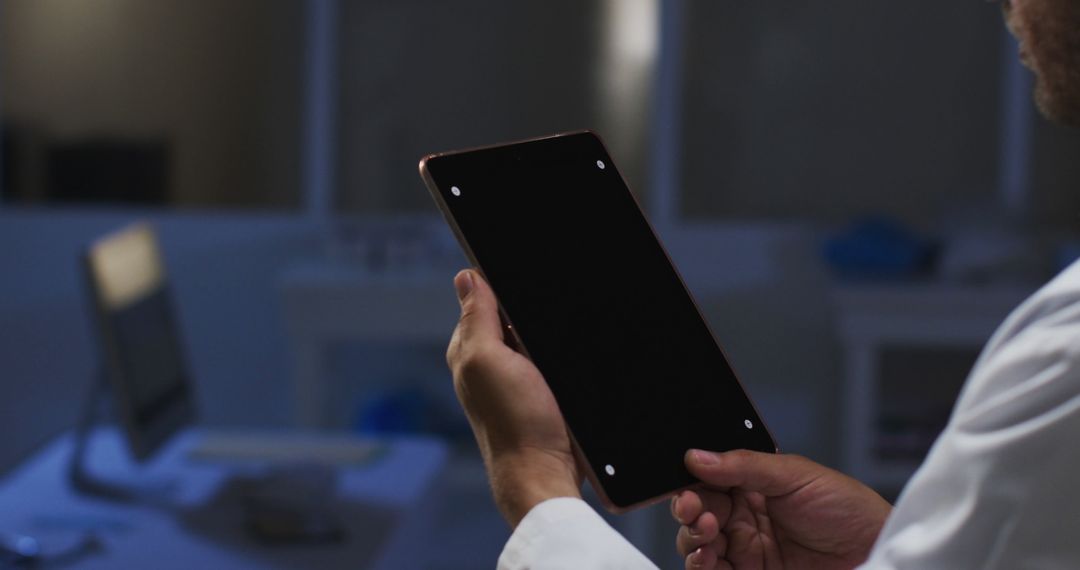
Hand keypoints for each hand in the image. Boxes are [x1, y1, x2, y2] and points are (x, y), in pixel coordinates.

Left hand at [447, 269, 581, 526]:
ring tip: (554, 347)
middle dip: (527, 310)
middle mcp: (488, 362)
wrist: (547, 473)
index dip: (501, 287)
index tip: (524, 281)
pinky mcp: (542, 393)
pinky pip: (549, 359)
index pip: (482, 298)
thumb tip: (465, 276)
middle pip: (511, 316)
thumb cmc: (515, 421)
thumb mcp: (488, 360)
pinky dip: (558, 353)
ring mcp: (516, 379)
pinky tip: (566, 356)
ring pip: (533, 336)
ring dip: (547, 333)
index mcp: (468, 349)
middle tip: (544, 320)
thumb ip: (476, 318)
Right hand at [672, 450, 891, 569]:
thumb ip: (745, 464)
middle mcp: (743, 516)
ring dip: (691, 538)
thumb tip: (697, 456)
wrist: (875, 552)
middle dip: (687, 509)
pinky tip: (707, 558)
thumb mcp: (796, 475)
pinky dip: (700, 565)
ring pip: (696, 544)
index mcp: (752, 484)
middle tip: (693, 509)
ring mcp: (745, 549)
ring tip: (706, 533)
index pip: (707, 480)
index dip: (690, 481)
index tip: (684, 485)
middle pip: (695, 512)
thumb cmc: (848, 509)